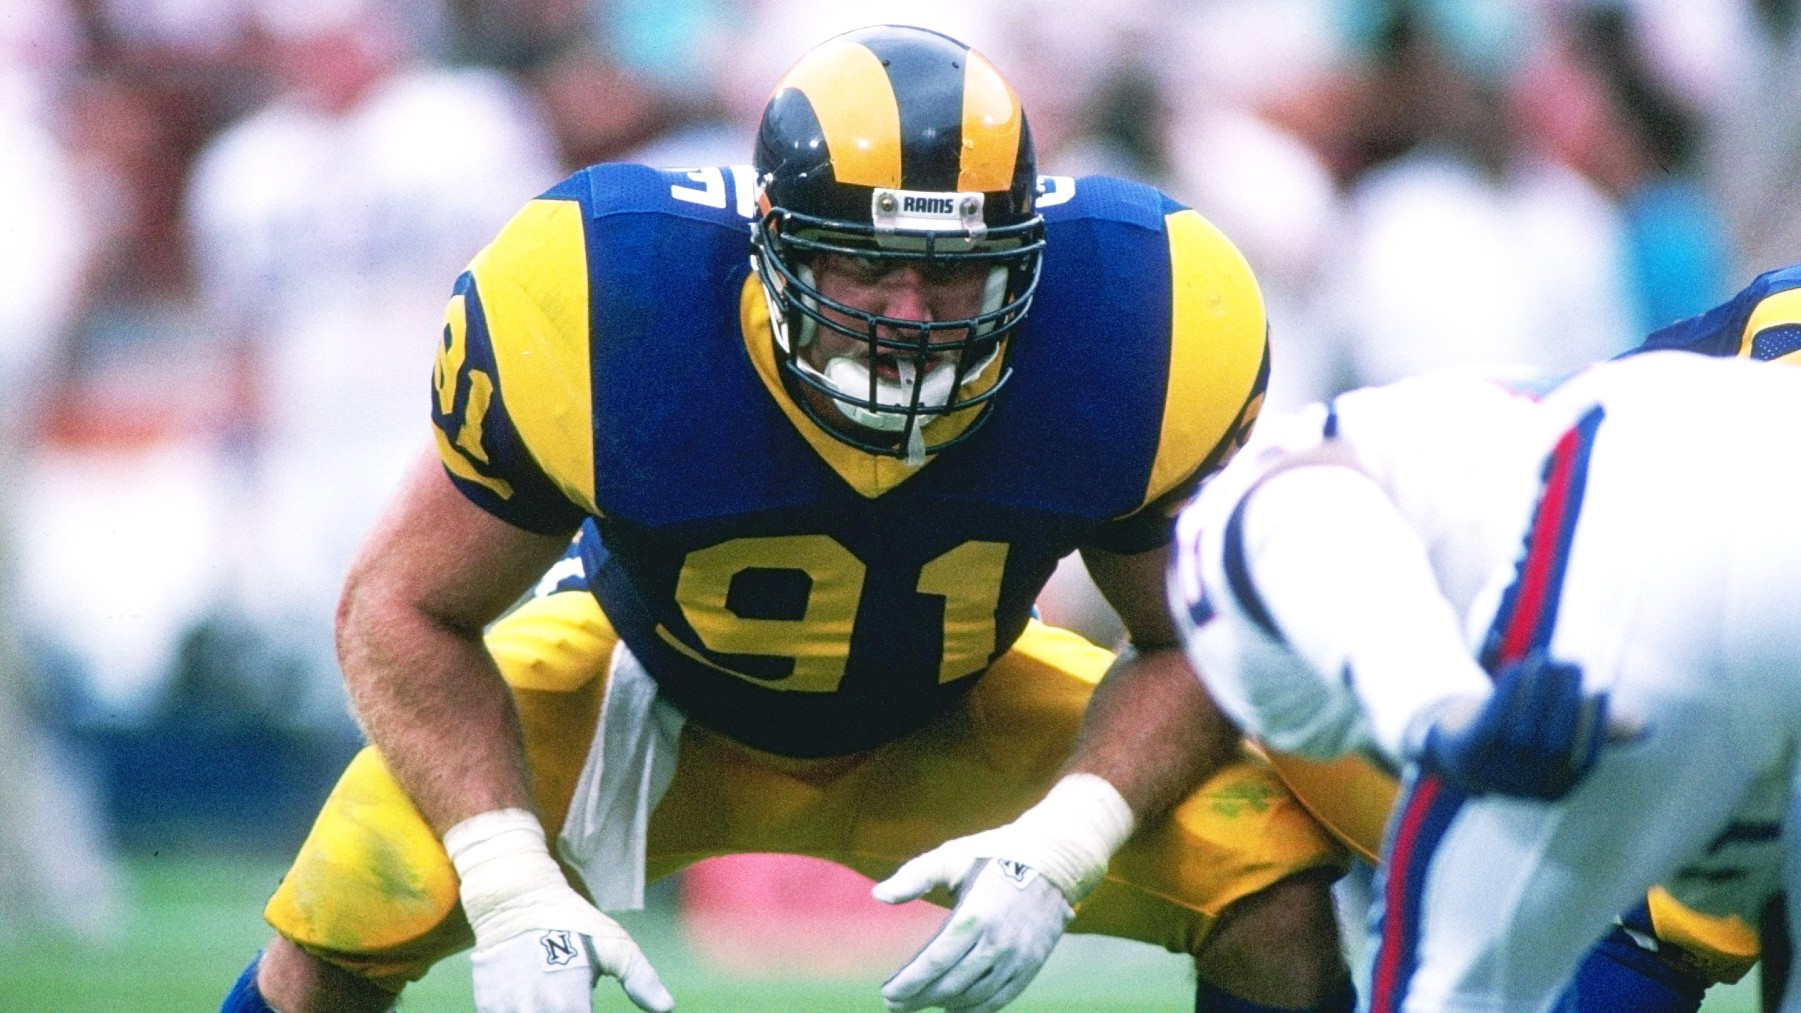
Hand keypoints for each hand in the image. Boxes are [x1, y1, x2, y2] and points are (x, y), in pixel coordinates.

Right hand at [466, 884, 673, 1012]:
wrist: (514, 899)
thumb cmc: (572, 922)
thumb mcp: (614, 945)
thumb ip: (641, 979)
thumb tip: (668, 1008)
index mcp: (570, 1003)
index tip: (590, 1009)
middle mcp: (535, 1011)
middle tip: (574, 1002)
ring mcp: (507, 1010)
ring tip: (558, 1002)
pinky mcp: (488, 1006)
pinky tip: (534, 1003)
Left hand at [870, 775, 1133, 1012]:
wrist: (1056, 861)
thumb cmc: (997, 853)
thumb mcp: (953, 856)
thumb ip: (915, 876)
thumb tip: (879, 895)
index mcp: (975, 916)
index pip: (935, 963)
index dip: (909, 983)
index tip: (888, 994)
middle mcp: (997, 943)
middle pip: (951, 985)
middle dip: (919, 998)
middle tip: (896, 1003)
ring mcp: (1017, 958)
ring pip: (975, 997)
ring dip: (945, 1005)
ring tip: (923, 1002)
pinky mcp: (1031, 965)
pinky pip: (1000, 999)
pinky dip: (975, 1009)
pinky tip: (956, 1007)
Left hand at [1413, 653, 1611, 799]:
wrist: (1454, 749)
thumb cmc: (1519, 738)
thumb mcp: (1556, 737)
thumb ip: (1598, 731)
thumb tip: (1646, 726)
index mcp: (1553, 792)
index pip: (1583, 762)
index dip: (1596, 726)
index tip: (1601, 690)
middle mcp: (1524, 790)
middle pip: (1553, 744)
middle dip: (1566, 700)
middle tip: (1573, 664)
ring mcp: (1492, 773)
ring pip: (1523, 729)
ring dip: (1538, 688)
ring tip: (1547, 658)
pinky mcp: (1466, 753)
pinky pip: (1492, 719)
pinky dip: (1507, 690)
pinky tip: (1518, 666)